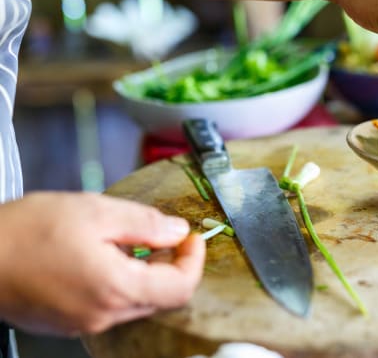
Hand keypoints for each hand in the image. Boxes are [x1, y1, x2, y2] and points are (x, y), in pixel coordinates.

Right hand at [0, 191, 204, 335]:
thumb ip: (145, 223)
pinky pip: (110, 305)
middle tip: (162, 235)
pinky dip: (119, 283)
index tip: (192, 238)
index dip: (194, 261)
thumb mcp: (95, 212)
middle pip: (161, 297)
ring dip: (144, 273)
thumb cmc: (25, 233)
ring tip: (125, 241)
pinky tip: (101, 257)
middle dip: (170, 265)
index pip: (181, 288)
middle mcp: (104, 315)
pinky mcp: (68, 323)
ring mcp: (85, 323)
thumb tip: (177, 231)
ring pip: (136, 302)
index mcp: (117, 288)